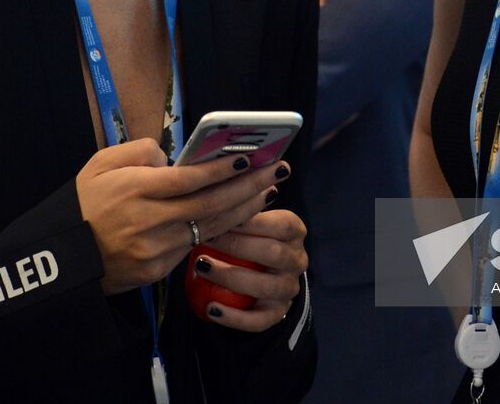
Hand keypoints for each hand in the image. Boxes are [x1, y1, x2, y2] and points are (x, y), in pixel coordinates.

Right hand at [75, 138, 289, 294]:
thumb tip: (173, 157)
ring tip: (267, 191)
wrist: (60, 259)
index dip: (222, 169)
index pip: (189, 179)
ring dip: (243, 209)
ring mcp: (155, 250)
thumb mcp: (99, 165)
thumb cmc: (83, 204)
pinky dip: (219, 231)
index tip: (249, 156)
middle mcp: (149, 221)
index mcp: (134, 190)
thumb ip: (138, 152)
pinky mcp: (156, 271)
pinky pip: (194, 247)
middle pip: (210, 204)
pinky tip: (238, 217)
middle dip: (248, 186)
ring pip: (209, 227)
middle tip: (276, 170)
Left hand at [192, 209, 307, 332]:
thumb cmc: (246, 235)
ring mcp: (289, 289)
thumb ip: (238, 203)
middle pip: (274, 253)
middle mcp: (298, 260)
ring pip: (266, 287)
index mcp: (295, 231)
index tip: (221, 214)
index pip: (282, 224)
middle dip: (237, 246)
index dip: (254, 220)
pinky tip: (210, 308)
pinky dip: (234, 316)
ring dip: (231, 277)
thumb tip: (218, 179)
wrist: (262, 273)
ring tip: (201, 268)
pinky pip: (259, 321)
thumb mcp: (248, 217)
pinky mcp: (277, 314)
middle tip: (205, 239)